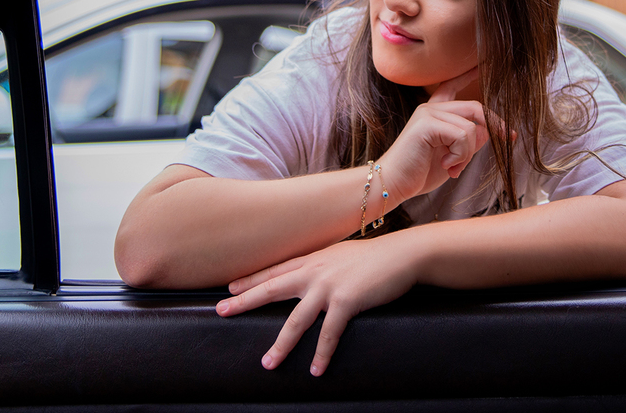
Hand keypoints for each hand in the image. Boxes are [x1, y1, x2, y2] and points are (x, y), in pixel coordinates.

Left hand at [216, 236, 415, 375]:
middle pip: (272, 289)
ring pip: (295, 320)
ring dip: (281, 344)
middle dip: (245, 301)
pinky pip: (329, 333)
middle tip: (222, 310)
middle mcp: (315, 272)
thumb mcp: (342, 256)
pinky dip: (321, 354)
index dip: (252, 279)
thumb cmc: (376, 257)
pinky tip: (316, 370)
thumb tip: (315, 277)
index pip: (276, 270)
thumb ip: (325, 265)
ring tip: (268, 363)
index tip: (230, 287)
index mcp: (314, 260)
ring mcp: (329, 286)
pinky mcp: (346, 301)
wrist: (403, 254)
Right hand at [378, 67, 493, 203]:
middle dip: (496, 124)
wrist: (393, 184)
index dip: (467, 75)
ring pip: (471, 128)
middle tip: (509, 138)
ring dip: (468, 154)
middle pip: (475, 107)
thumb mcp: (452, 157)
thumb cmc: (418, 173)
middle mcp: (431, 108)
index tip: (481, 64)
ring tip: (453, 168)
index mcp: (434, 112)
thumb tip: (488, 131)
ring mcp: (428, 114)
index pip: (452, 86)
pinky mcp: (426, 124)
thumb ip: (468, 143)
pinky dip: (460, 156)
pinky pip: (462, 136)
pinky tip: (446, 166)